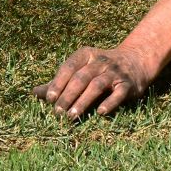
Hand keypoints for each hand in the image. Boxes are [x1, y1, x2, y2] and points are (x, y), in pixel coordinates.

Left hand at [33, 46, 152, 119]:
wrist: (136, 61)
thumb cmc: (99, 68)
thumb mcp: (79, 70)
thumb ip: (58, 82)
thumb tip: (34, 93)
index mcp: (85, 55)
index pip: (68, 67)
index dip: (58, 83)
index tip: (49, 99)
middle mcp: (100, 61)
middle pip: (80, 78)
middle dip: (67, 96)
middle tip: (57, 112)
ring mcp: (115, 72)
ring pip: (96, 86)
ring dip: (83, 101)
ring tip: (72, 116)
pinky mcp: (128, 85)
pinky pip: (118, 94)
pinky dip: (109, 102)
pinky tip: (100, 113)